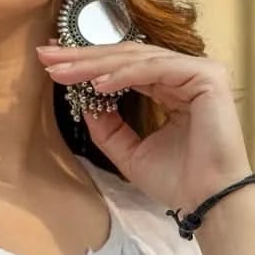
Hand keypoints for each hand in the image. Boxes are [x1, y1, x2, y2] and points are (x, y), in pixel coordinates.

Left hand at [36, 40, 254, 215]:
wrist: (208, 201)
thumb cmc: (178, 181)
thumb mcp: (129, 152)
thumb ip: (107, 127)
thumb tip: (84, 102)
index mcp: (171, 88)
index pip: (124, 67)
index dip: (87, 63)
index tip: (52, 64)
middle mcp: (185, 74)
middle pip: (126, 56)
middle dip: (82, 56)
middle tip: (46, 54)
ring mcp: (198, 72)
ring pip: (137, 58)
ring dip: (96, 63)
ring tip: (62, 70)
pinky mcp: (206, 77)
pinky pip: (156, 69)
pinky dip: (124, 75)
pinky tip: (97, 84)